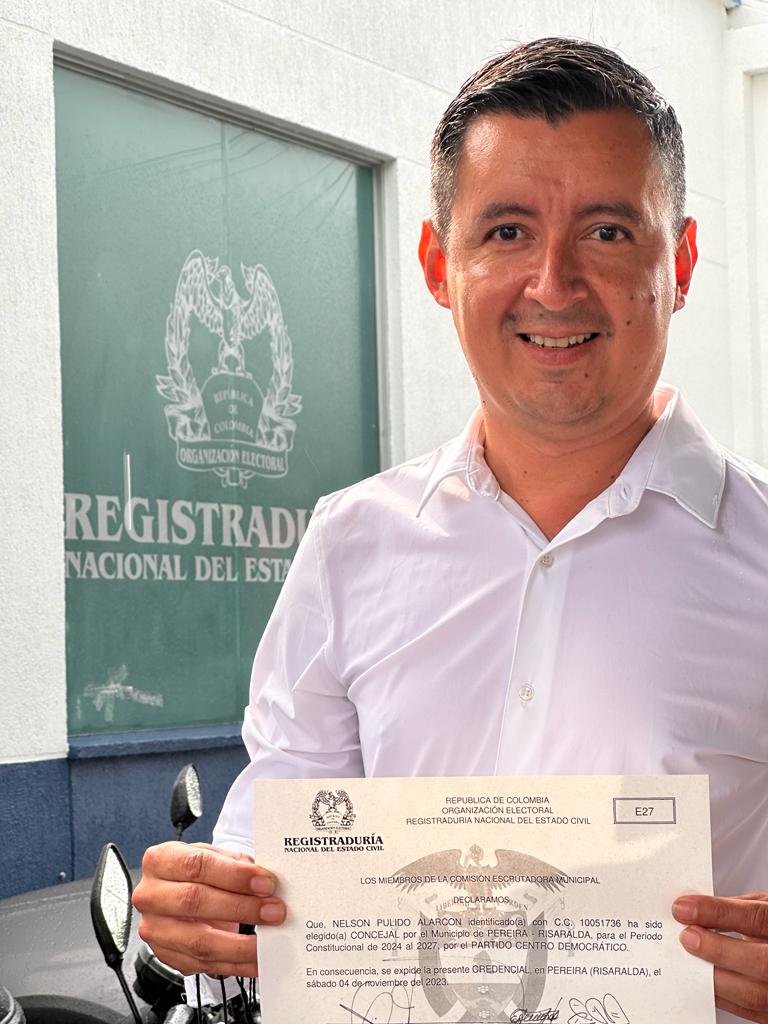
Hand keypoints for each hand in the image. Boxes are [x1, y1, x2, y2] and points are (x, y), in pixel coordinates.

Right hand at [132, 841, 285, 976]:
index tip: (265, 882)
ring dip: (240, 944)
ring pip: (198, 941)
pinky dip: (235, 965)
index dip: (234, 875)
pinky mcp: (166, 956)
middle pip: (195, 902)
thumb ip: (235, 864)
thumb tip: (265, 880)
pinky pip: (203, 966)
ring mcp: (156, 929)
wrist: (175, 891)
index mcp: (160, 860)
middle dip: (240, 907)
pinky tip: (255, 960)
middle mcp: (151, 895)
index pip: (197, 865)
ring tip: (267, 940)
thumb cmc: (195, 871)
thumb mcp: (212, 855)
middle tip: (273, 910)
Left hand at [673, 892, 767, 1021]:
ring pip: (751, 993)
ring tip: (689, 957)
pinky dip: (718, 993)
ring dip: (713, 976)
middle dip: (717, 949)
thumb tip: (693, 911)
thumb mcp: (759, 907)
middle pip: (759, 962)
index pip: (755, 918)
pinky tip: (701, 977)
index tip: (684, 908)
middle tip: (687, 936)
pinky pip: (745, 1010)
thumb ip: (732, 909)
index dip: (717, 912)